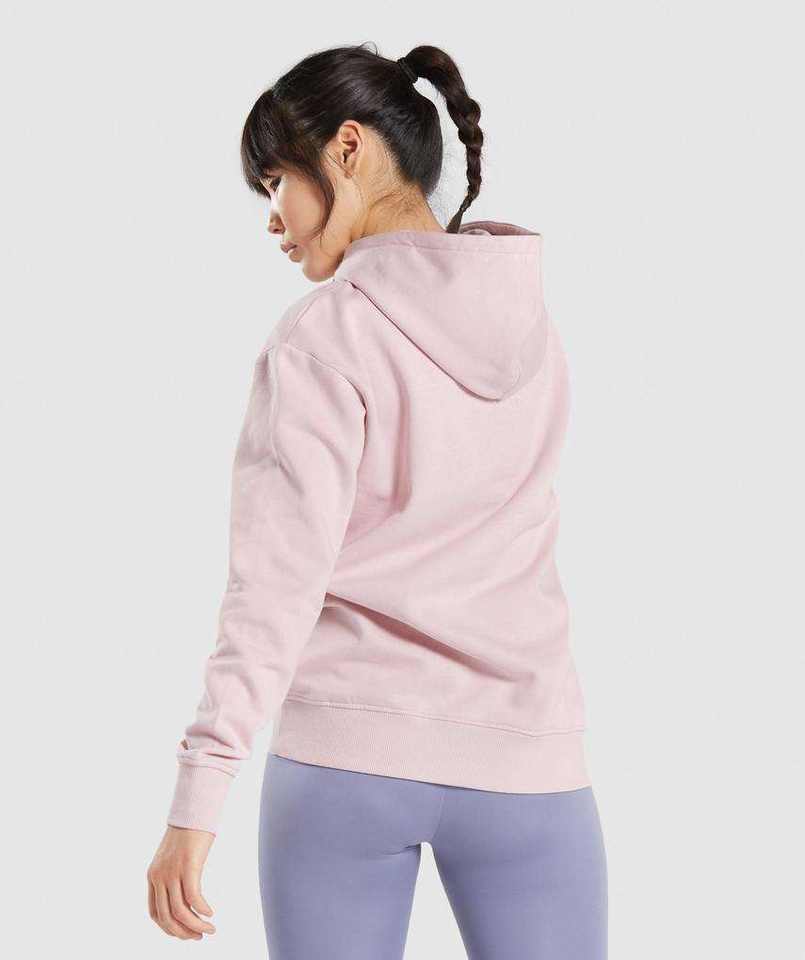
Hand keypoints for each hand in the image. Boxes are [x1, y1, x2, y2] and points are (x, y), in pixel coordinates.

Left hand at [147, 825, 216, 939]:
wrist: (193, 808)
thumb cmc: (189, 831)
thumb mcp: (175, 857)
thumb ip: (174, 874)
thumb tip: (186, 894)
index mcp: (153, 876)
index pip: (155, 914)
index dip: (169, 928)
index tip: (185, 932)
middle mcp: (158, 876)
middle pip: (166, 918)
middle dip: (183, 932)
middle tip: (199, 936)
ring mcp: (172, 871)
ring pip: (180, 911)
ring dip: (196, 925)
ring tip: (209, 929)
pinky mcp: (188, 865)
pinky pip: (193, 897)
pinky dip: (202, 909)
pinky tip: (210, 912)